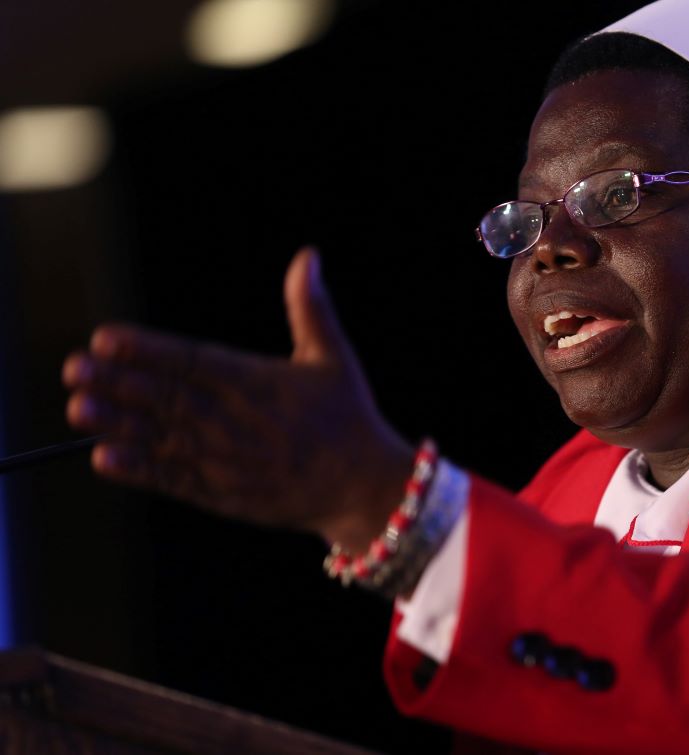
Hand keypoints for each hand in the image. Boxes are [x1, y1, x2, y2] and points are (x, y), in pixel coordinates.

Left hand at [63, 247, 412, 550]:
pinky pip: (175, 480)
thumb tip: (307, 256)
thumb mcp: (333, 356)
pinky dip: (140, 470)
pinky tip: (105, 457)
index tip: (106, 339)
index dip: (147, 350)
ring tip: (78, 408)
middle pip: (168, 398)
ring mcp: (228, 461)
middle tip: (74, 369)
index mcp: (259, 384)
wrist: (364, 487)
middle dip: (119, 383)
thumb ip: (311, 307)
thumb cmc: (348, 417)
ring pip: (163, 438)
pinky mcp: (224, 494)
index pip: (193, 361)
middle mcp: (237, 422)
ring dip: (118, 423)